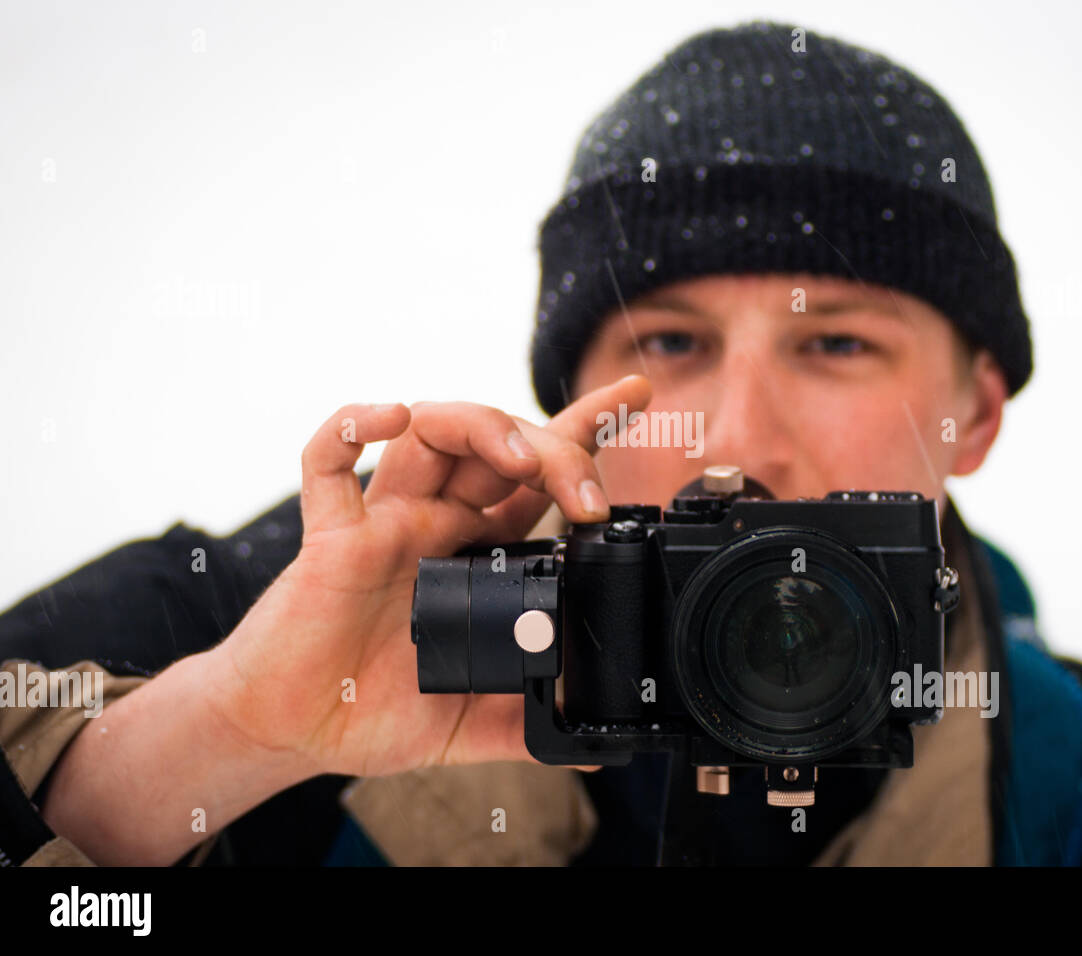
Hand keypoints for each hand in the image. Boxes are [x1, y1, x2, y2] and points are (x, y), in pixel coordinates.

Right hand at [204, 374, 652, 779]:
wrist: (293, 730)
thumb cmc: (371, 710)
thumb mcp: (467, 725)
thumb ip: (524, 726)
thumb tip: (587, 745)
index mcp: (475, 553)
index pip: (537, 476)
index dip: (584, 432)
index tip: (635, 397)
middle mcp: (435, 524)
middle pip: (498, 446)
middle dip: (554, 448)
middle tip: (589, 494)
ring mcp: (385, 524)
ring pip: (429, 433)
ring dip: (480, 428)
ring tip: (521, 460)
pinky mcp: (331, 539)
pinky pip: (328, 464)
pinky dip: (352, 427)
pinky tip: (388, 417)